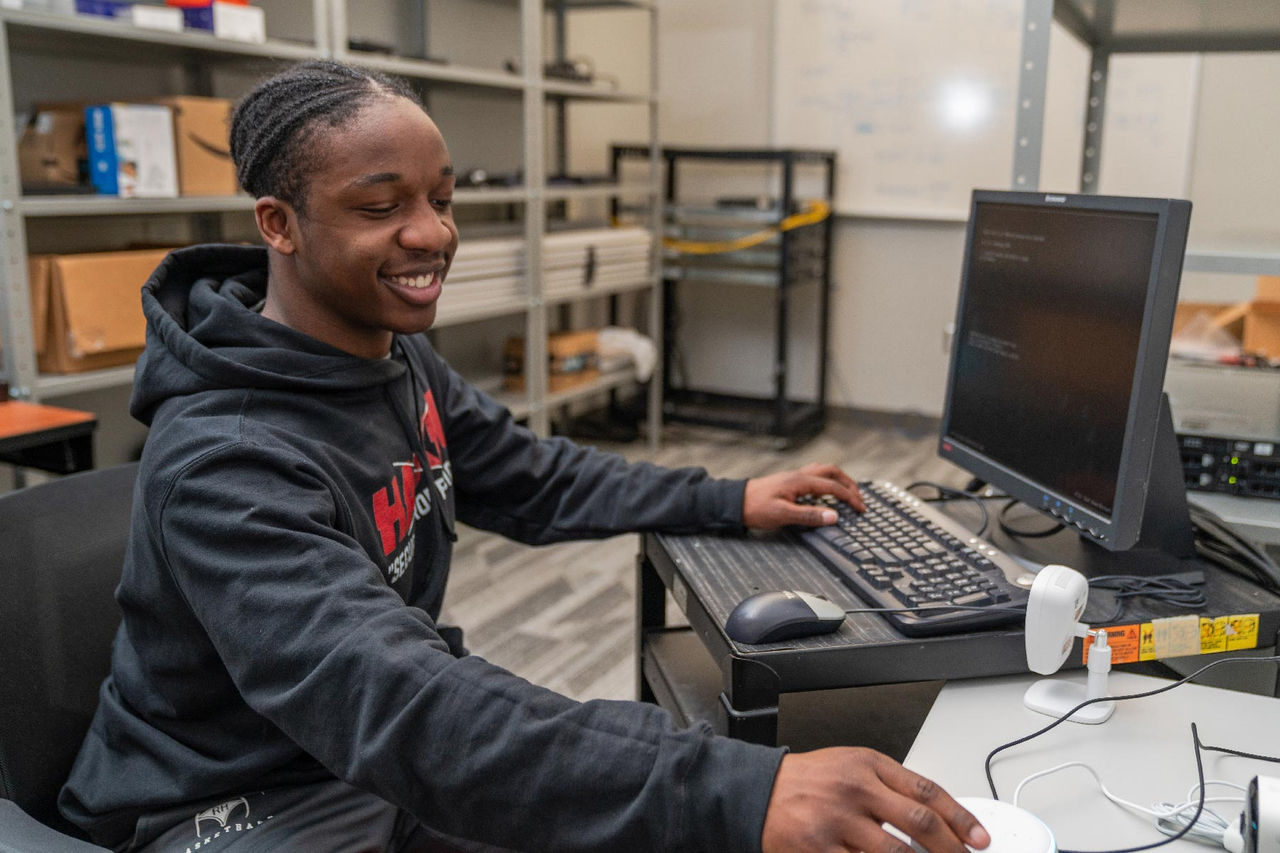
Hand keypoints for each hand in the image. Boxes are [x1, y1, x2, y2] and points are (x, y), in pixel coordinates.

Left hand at [742, 463, 864, 529]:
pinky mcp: (789, 481)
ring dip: (838, 479)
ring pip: (823, 471)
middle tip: (859, 498)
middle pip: (832, 472)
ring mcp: (794, 477)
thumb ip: (809, 515)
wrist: (735, 502)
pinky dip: (826, 481)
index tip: (860, 508)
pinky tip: (824, 491)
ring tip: (847, 492)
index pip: (833, 487)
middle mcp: (799, 475)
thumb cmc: (755, 507)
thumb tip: (833, 516)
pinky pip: (814, 475)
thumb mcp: (783, 515)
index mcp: (801, 481)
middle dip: (849, 483)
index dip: (850, 498)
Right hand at [761, 748, 988, 851]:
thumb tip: (935, 817)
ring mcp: (838, 822)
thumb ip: (891, 787)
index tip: (980, 838)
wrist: (757, 791)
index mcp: (868, 765)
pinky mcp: (820, 850)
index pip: (927, 791)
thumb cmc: (807, 781)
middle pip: (920, 823)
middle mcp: (856, 790)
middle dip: (952, 849)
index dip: (960, 818)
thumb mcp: (851, 766)